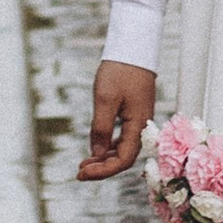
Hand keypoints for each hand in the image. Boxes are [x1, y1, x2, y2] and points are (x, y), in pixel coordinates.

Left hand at [78, 62, 156, 178]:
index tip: (83, 174)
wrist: (132, 48)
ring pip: (123, 149)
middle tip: (80, 172)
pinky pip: (123, 138)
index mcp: (138, 125)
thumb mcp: (105, 99)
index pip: (124, 160)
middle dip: (103, 168)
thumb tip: (96, 154)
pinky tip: (96, 148)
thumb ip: (101, 128)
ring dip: (104, 159)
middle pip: (124, 158)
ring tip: (84, 164)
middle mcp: (142, 127)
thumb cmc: (119, 71)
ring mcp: (139, 120)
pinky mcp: (134, 114)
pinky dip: (109, 146)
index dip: (104, 171)